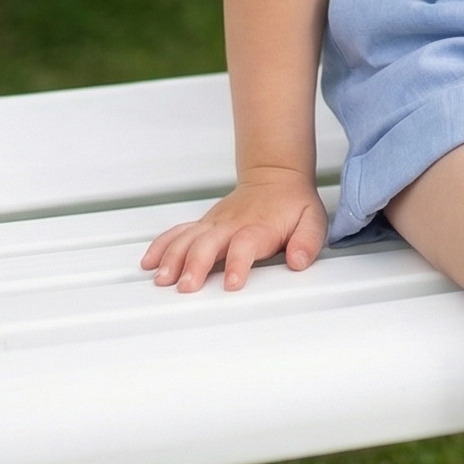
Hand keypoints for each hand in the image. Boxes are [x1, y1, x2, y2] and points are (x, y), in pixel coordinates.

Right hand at [140, 168, 327, 292]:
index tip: (233, 283)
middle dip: (196, 264)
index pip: (246, 244)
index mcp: (259, 227)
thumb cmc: (293, 203)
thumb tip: (298, 260)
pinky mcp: (203, 225)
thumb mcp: (313, 220)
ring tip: (163, 279)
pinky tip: (149, 262)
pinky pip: (177, 233)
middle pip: (209, 243)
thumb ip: (307, 241)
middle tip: (187, 286)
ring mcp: (214, 224)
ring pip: (188, 238)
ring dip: (173, 258)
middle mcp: (232, 225)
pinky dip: (161, 246)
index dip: (239, 263)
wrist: (276, 176)